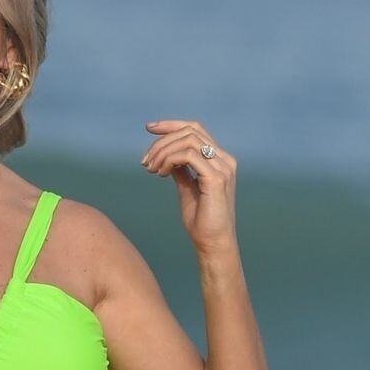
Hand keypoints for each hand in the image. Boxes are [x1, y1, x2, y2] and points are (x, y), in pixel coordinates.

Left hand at [140, 117, 237, 254]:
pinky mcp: (216, 178)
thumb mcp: (187, 190)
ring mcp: (222, 168)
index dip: (171, 125)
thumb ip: (181, 171)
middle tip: (145, 161)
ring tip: (151, 169)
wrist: (212, 244)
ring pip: (188, 140)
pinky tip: (161, 173)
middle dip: (162, 141)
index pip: (195, 129)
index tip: (149, 128)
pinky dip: (170, 160)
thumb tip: (167, 157)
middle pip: (190, 131)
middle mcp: (224, 160)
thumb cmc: (201, 222)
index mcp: (219, 160)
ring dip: (163, 151)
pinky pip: (189, 156)